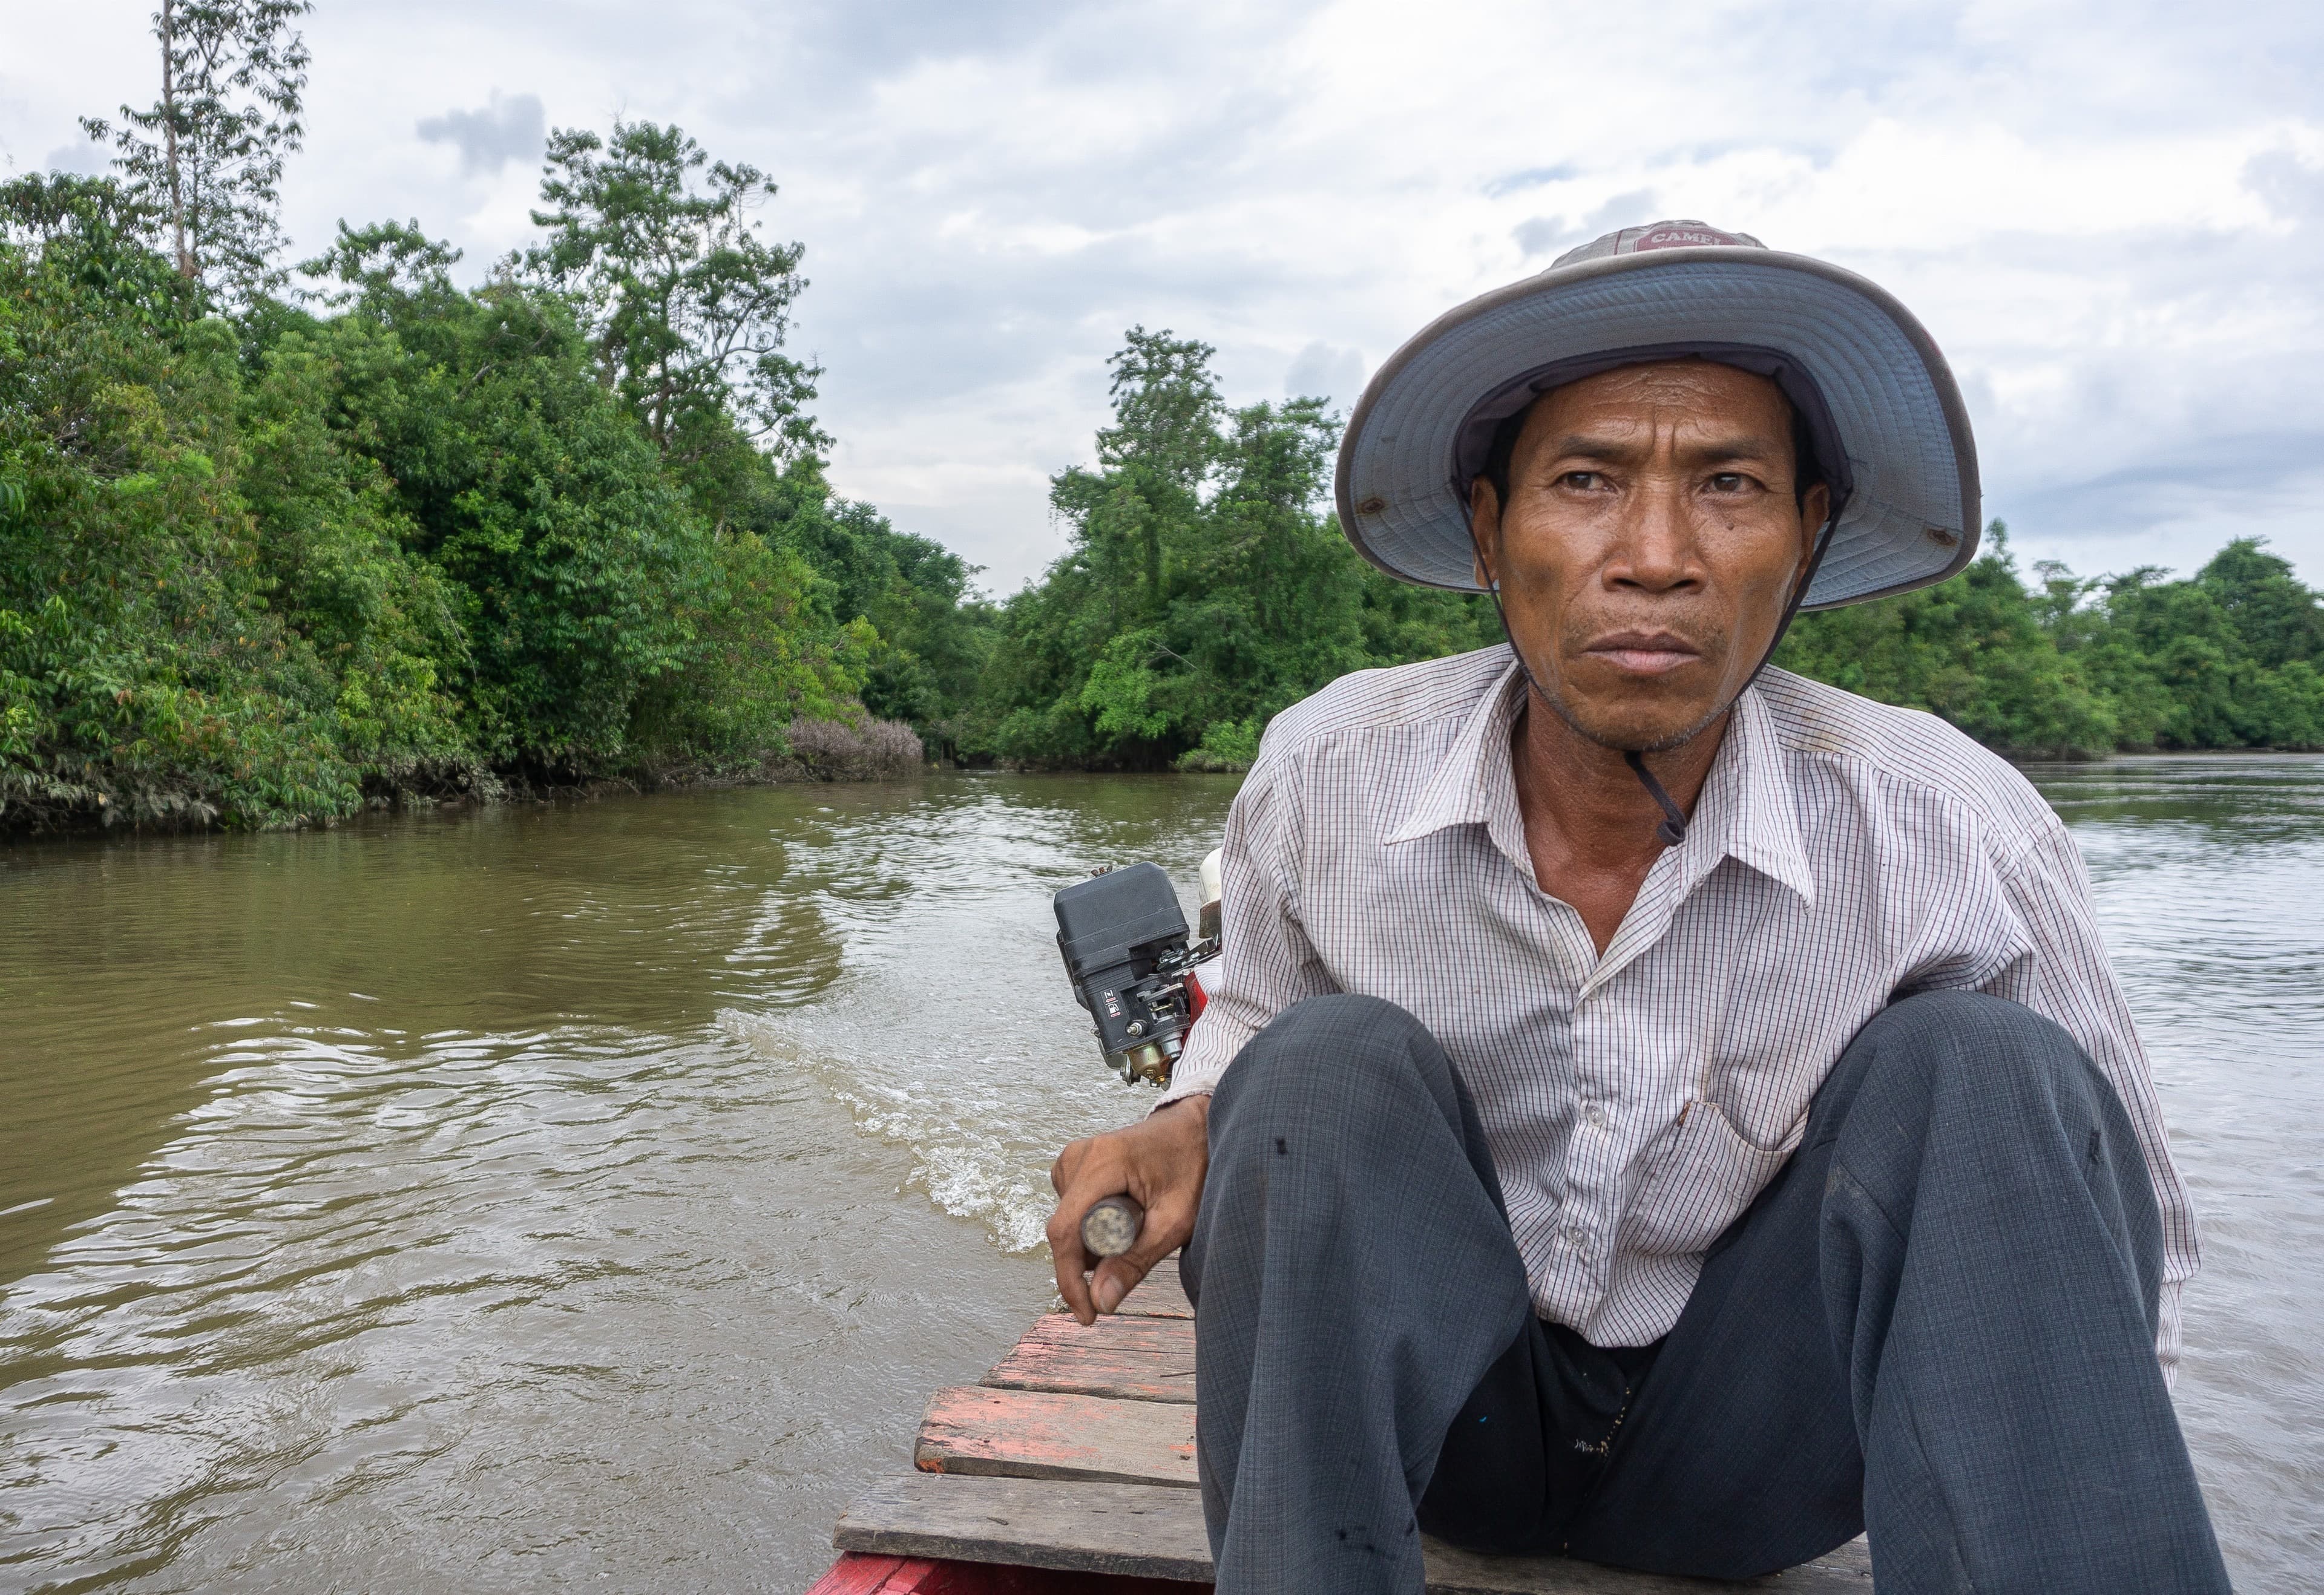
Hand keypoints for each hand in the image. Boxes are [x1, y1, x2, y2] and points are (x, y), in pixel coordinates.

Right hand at [1048, 1095, 1209, 1324]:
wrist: (1195, 1128)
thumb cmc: (1193, 1166)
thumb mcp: (1175, 1220)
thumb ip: (1136, 1261)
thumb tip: (1101, 1302)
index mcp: (1102, 1162)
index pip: (1065, 1230)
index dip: (1069, 1279)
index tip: (1086, 1314)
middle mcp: (1079, 1156)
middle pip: (1067, 1230)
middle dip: (1093, 1258)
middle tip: (1137, 1249)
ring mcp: (1073, 1158)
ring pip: (1068, 1224)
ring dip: (1096, 1241)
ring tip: (1138, 1222)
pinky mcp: (1074, 1165)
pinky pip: (1073, 1212)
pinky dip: (1094, 1226)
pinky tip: (1123, 1215)